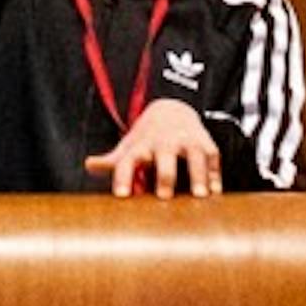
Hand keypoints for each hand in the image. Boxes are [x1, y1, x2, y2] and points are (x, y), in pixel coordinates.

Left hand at [87, 98, 222, 198]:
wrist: (172, 109)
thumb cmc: (147, 138)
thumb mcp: (128, 147)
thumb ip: (111, 161)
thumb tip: (89, 165)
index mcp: (141, 147)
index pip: (128, 161)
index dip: (123, 177)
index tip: (121, 196)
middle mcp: (164, 142)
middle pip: (164, 157)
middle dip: (165, 175)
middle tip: (164, 196)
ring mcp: (186, 141)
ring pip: (193, 155)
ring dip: (197, 174)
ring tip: (201, 196)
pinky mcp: (204, 142)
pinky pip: (212, 155)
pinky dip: (215, 173)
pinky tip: (216, 191)